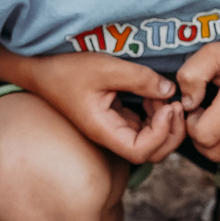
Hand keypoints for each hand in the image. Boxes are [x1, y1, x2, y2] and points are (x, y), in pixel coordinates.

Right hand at [18, 54, 187, 164]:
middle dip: (172, 133)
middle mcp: (111, 136)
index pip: (141, 152)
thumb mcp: (106, 67)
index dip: (161, 134)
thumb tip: (169, 90)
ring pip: (151, 142)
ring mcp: (115, 128)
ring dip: (166, 124)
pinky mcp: (118, 118)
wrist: (43, 67)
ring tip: (165, 97)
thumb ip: (140, 79)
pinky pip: (145, 127)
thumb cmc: (68, 69)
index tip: (167, 107)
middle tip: (176, 104)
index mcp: (104, 131)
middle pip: (151, 153)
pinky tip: (155, 95)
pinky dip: (157, 115)